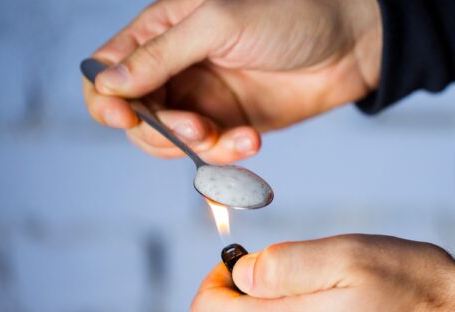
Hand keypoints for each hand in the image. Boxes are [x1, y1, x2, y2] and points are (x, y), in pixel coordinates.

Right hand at [83, 0, 381, 163]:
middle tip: (197, 128)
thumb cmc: (288, 14)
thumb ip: (160, 55)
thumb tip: (107, 84)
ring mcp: (203, 99)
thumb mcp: (218, 23)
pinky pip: (211, 153)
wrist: (349, 43)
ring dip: (195, 148)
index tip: (123, 117)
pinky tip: (253, 140)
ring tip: (230, 135)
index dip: (105, 99)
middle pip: (136, 116)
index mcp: (161, 30)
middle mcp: (176, 68)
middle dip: (161, 130)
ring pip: (171, 142)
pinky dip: (227, 154)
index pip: (105, 70)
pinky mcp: (231, 125)